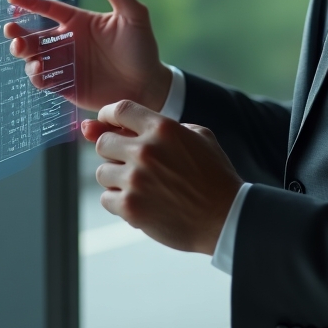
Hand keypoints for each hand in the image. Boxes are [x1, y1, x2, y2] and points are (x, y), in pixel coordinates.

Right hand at [4, 0, 171, 113]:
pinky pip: (44, 80)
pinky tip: (38, 71)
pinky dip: (36, 76)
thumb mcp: (133, 16)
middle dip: (18, 33)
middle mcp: (68, 42)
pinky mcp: (66, 86)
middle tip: (10, 30)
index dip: (30, 2)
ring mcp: (66, 64)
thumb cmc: (142, 48)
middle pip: (34, 35)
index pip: (49, 8)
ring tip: (23, 51)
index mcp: (79, 22)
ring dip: (24, 53)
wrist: (148, 85)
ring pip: (34, 57)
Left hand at [82, 100, 243, 254]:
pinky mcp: (130, 208)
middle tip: (128, 162)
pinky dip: (119, 202)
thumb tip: (128, 126)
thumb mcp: (200, 136)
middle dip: (113, 151)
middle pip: (103, 142)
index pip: (121, 109)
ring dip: (115, 179)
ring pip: (102, 172)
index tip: (106, 123)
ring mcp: (135, 179)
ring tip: (137, 186)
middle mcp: (145, 150)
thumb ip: (165, 126)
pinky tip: (138, 202)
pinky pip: (106, 198)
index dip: (108, 115)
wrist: (225, 218)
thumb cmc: (214, 176)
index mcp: (163, 128)